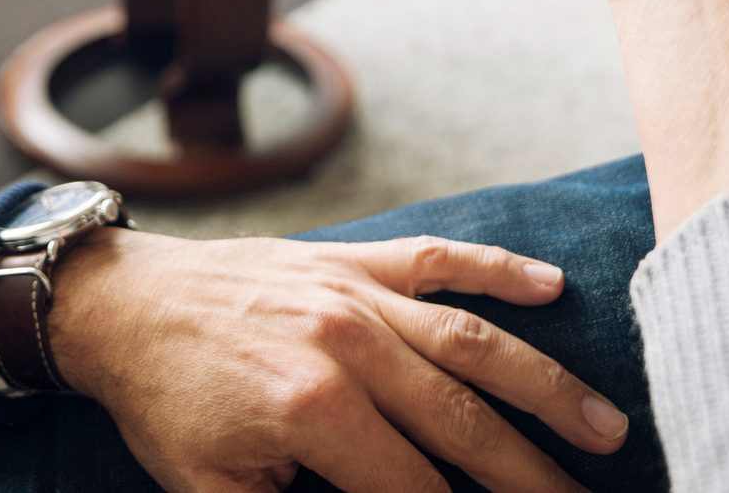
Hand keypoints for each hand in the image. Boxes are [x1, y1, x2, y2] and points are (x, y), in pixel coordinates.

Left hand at [48, 226, 627, 492]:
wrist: (121, 305)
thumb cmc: (164, 407)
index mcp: (313, 409)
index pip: (419, 490)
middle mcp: (348, 342)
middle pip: (466, 423)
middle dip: (532, 474)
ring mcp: (355, 291)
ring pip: (474, 341)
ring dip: (546, 384)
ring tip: (607, 426)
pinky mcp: (352, 258)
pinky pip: (438, 261)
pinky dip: (497, 269)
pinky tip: (554, 286)